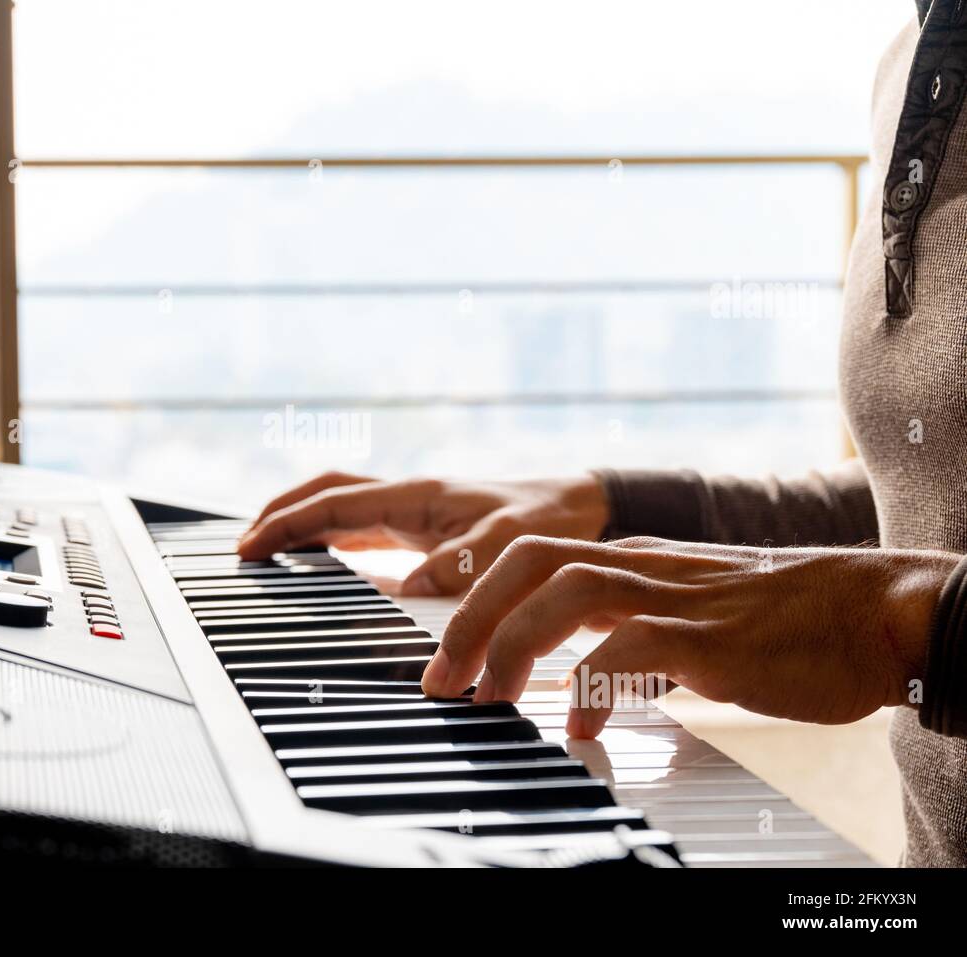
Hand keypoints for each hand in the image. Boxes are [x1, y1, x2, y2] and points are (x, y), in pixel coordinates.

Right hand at [236, 471, 608, 594]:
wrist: (577, 507)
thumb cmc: (546, 521)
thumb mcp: (509, 544)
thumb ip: (462, 563)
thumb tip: (408, 587)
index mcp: (417, 495)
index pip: (335, 502)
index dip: (289, 523)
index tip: (252, 545)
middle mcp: (406, 497)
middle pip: (325, 493)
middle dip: (280, 514)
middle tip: (245, 546)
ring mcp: (410, 509)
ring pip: (338, 505)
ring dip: (300, 522)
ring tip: (266, 550)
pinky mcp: (419, 526)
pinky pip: (360, 524)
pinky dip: (329, 535)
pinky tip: (319, 559)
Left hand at [423, 535, 957, 736]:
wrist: (870, 611)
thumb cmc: (777, 621)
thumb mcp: (683, 613)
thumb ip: (626, 632)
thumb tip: (574, 680)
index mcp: (628, 561)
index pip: (526, 556)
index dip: (470, 594)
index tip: (439, 652)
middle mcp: (640, 567)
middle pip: (527, 560)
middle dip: (469, 615)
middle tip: (441, 679)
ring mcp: (675, 596)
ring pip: (568, 590)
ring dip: (513, 642)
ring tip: (491, 699)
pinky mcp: (712, 636)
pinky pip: (634, 648)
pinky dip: (593, 684)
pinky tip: (581, 728)